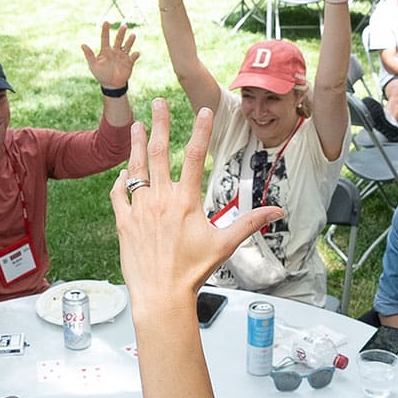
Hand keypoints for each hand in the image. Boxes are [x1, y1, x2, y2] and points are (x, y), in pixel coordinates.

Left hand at [80, 21, 137, 89]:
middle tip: (124, 26)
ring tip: (133, 35)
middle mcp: (115, 51)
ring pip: (127, 46)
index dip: (105, 30)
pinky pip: (133, 57)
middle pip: (118, 39)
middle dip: (121, 33)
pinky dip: (135, 55)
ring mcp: (123, 56)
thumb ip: (89, 55)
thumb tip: (82, 45)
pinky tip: (135, 54)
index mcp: (106, 50)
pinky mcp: (129, 62)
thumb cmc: (101, 75)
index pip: (105, 38)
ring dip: (130, 41)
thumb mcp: (93, 65)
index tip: (106, 22)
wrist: (111, 85)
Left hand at [112, 99, 282, 311]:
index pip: (193, 156)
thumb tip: (278, 211)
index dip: (200, 131)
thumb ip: (250, 222)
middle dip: (159, 123)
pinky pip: (119, 195)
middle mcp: (160, 200)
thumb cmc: (193, 272)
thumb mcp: (225, 245)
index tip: (204, 112)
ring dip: (135, 144)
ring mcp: (139, 210)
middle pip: (158, 152)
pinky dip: (121, 181)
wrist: (161, 295)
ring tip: (136, 125)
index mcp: (186, 201)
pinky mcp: (124, 223)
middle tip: (158, 102)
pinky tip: (124, 173)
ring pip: (135, 168)